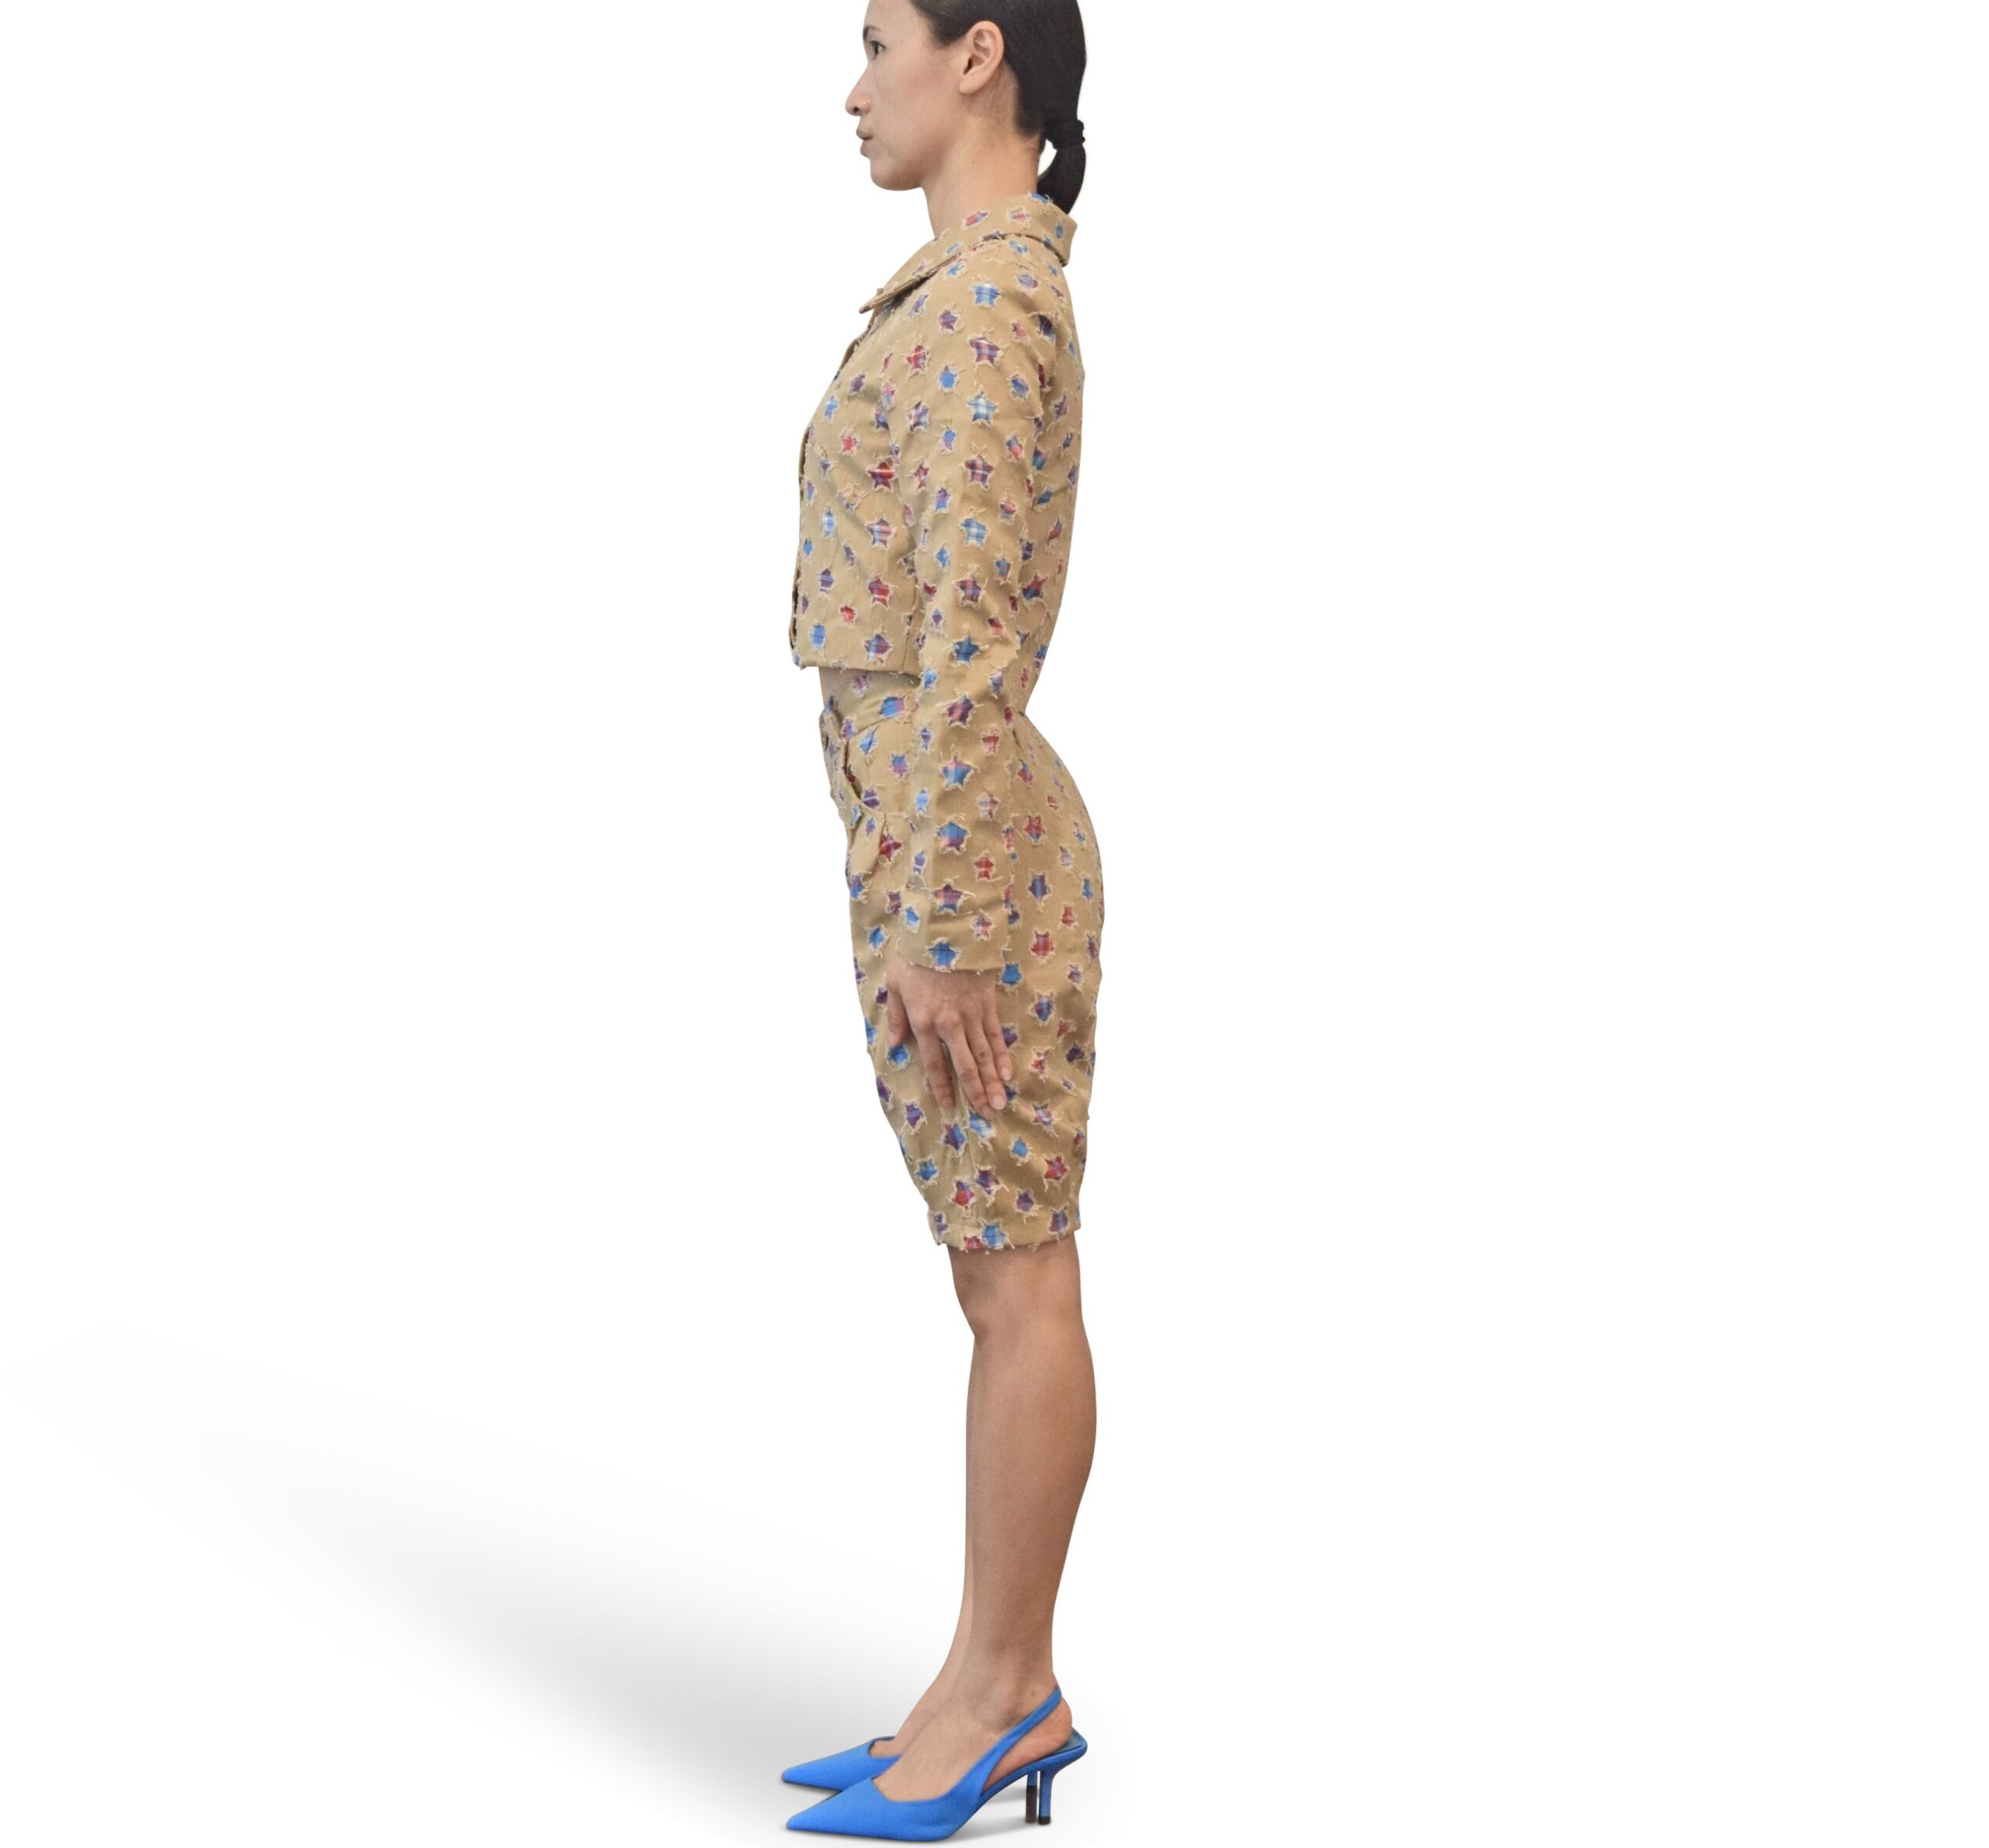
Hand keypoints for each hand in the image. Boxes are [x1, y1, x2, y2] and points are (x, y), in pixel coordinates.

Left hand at [885, 952, 1013, 1117]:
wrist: (945, 930)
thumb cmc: (915, 956)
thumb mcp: (895, 984)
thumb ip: (896, 1017)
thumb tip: (894, 1044)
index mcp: (923, 1022)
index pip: (933, 1064)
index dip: (942, 1087)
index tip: (948, 1105)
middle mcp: (949, 1024)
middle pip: (964, 1066)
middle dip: (975, 1093)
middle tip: (986, 1114)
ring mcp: (971, 1015)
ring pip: (983, 1054)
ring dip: (992, 1081)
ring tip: (1000, 1103)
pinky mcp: (987, 1004)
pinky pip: (995, 1034)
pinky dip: (1002, 1055)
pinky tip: (1007, 1073)